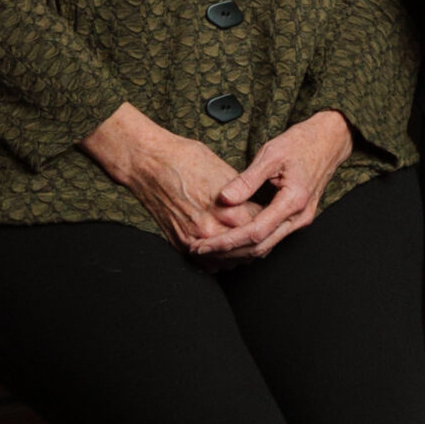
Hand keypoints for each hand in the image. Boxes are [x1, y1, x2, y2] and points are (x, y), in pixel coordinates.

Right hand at [80, 103, 258, 253]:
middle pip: (248, 248)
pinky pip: (207, 263)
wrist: (150, 164)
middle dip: (259, 240)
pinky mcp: (180, 243)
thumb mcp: (225, 170)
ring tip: (250, 242)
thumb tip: (258, 203)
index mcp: (228, 210)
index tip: (275, 216)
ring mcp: (194, 239)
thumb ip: (244, 193)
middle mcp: (211, 230)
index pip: (261, 225)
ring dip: (241, 254)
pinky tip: (228, 249)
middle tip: (267, 232)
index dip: (270, 220)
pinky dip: (220, 259)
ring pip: (229, 261)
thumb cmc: (185, 160)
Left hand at [193, 111, 354, 262]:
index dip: (226, 242)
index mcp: (293, 201)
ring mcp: (300, 220)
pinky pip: (272, 238)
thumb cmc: (302, 142)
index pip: (254, 232)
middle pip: (259, 247)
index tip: (202, 244)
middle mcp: (299, 217)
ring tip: (210, 247)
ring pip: (265, 246)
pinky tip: (232, 239)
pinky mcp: (297, 218)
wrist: (330, 139)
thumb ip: (248, 179)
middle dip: (227, 252)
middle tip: (198, 250)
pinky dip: (250, 242)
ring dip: (237, 250)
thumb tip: (225, 199)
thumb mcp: (271, 154)